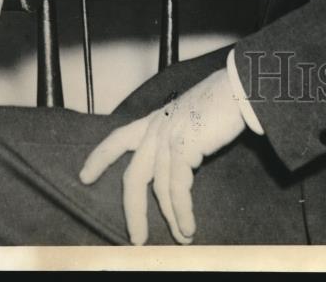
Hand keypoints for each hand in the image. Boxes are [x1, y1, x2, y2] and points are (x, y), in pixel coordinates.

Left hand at [80, 68, 245, 244]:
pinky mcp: (183, 146)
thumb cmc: (223, 99)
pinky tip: (188, 227)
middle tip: (136, 238)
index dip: (100, 157)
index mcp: (157, 118)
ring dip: (171, 217)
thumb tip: (181, 164)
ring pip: (158, 188)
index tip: (84, 176)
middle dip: (133, 211)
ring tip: (181, 236)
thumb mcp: (192, 114)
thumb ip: (180, 134)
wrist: (240, 86)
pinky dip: (182, 211)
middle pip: (134, 176)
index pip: (119, 138)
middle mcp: (157, 127)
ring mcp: (168, 136)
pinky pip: (178, 188)